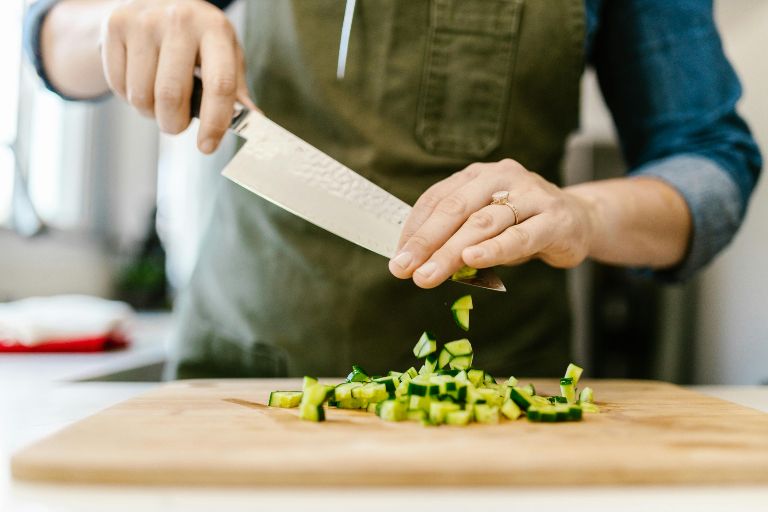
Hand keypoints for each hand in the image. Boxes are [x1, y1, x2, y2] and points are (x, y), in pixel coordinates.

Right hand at [99, 0, 255, 152]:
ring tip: (159, 100)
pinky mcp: (115, 25)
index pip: (219, 85)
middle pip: (171, 96)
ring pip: (141, 96)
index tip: (207, 146)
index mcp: (215, 29)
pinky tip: (140, 81)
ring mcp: (143, 21)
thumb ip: (235, 89)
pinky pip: (118, 85)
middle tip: (176, 124)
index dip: (214, 123)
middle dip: (174, 124)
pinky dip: (129, 97)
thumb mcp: (224, 54)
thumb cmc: (198, 38)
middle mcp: (179, 20)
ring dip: (150, 113)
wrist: (155, 1)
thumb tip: (254, 121)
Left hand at [388, 159, 596, 288]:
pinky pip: (520, 235)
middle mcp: (502, 176)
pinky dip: (494, 248)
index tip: (397, 258)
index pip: (438, 198)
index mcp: (478, 175)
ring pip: (484, 223)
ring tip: (428, 274)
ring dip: (452, 251)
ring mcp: (530, 194)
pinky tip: (473, 259)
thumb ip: (456, 237)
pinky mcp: (554, 218)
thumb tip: (416, 260)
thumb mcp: (485, 226)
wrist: (579, 220)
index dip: (414, 229)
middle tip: (405, 269)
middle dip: (426, 242)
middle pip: (456, 209)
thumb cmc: (521, 224)